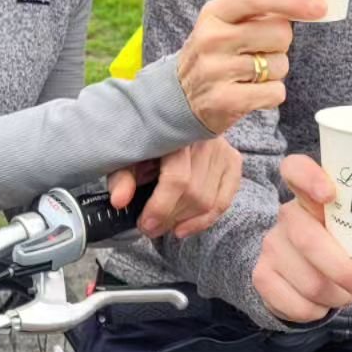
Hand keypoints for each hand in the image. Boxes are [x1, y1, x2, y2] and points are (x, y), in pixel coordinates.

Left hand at [107, 136, 243, 240]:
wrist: (166, 123)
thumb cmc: (145, 143)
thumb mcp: (126, 156)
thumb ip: (122, 177)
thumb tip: (119, 201)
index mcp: (175, 133)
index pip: (177, 178)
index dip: (161, 207)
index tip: (145, 224)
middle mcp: (203, 139)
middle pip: (194, 193)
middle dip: (170, 218)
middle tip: (150, 228)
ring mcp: (221, 149)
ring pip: (209, 200)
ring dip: (184, 221)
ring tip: (163, 226)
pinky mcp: (232, 160)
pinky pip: (224, 200)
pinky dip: (206, 220)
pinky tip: (185, 228)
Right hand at [176, 0, 328, 134]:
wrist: (180, 97)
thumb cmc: (217, 54)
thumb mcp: (225, 23)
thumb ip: (259, 10)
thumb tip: (310, 2)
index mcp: (215, 12)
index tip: (320, 5)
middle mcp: (212, 38)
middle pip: (280, 33)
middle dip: (281, 45)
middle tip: (260, 52)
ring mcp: (215, 70)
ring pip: (280, 65)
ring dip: (275, 72)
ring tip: (250, 74)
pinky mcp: (224, 100)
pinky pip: (275, 92)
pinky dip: (271, 94)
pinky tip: (251, 92)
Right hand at [252, 153, 351, 323]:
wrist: (315, 283)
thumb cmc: (348, 247)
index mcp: (313, 195)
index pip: (295, 168)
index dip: (308, 177)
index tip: (329, 194)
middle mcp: (287, 215)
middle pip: (307, 238)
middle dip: (341, 268)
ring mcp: (271, 245)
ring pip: (304, 276)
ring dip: (333, 294)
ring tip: (344, 294)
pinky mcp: (262, 275)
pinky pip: (290, 300)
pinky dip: (314, 311)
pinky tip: (320, 305)